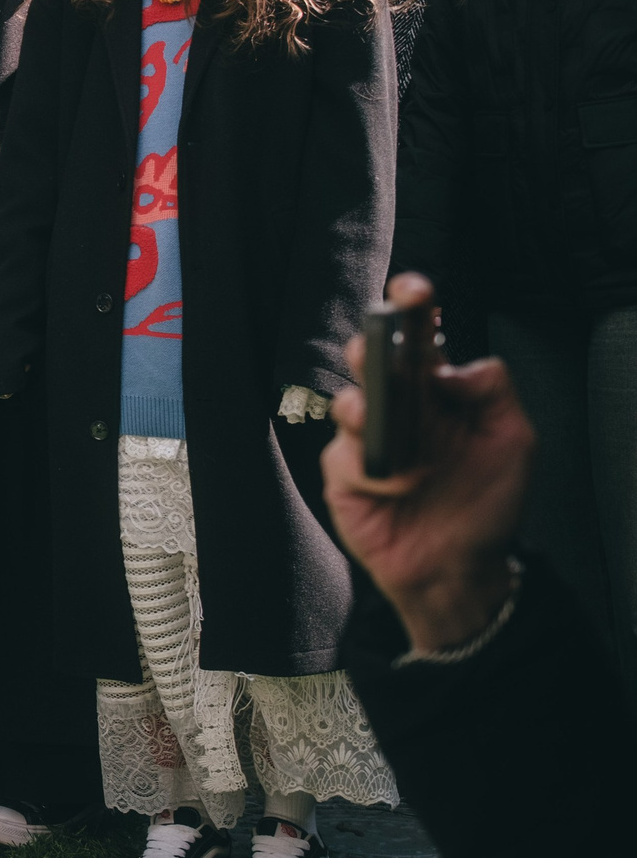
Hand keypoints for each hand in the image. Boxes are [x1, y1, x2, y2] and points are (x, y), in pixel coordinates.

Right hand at [322, 273, 533, 653]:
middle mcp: (399, 407)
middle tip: (377, 347)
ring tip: (383, 424)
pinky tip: (394, 484)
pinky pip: (344, 455)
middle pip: (373, 358)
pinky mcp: (343, 471)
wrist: (457, 567)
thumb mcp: (514, 441)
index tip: (413, 290)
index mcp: (436, 392)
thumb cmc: (486, 505)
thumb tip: (451, 367)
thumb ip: (493, 391)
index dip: (412, 308)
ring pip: (349, 400)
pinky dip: (370, 467)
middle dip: (370, 345)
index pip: (419, 338)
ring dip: (364, 408)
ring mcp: (368, 438)